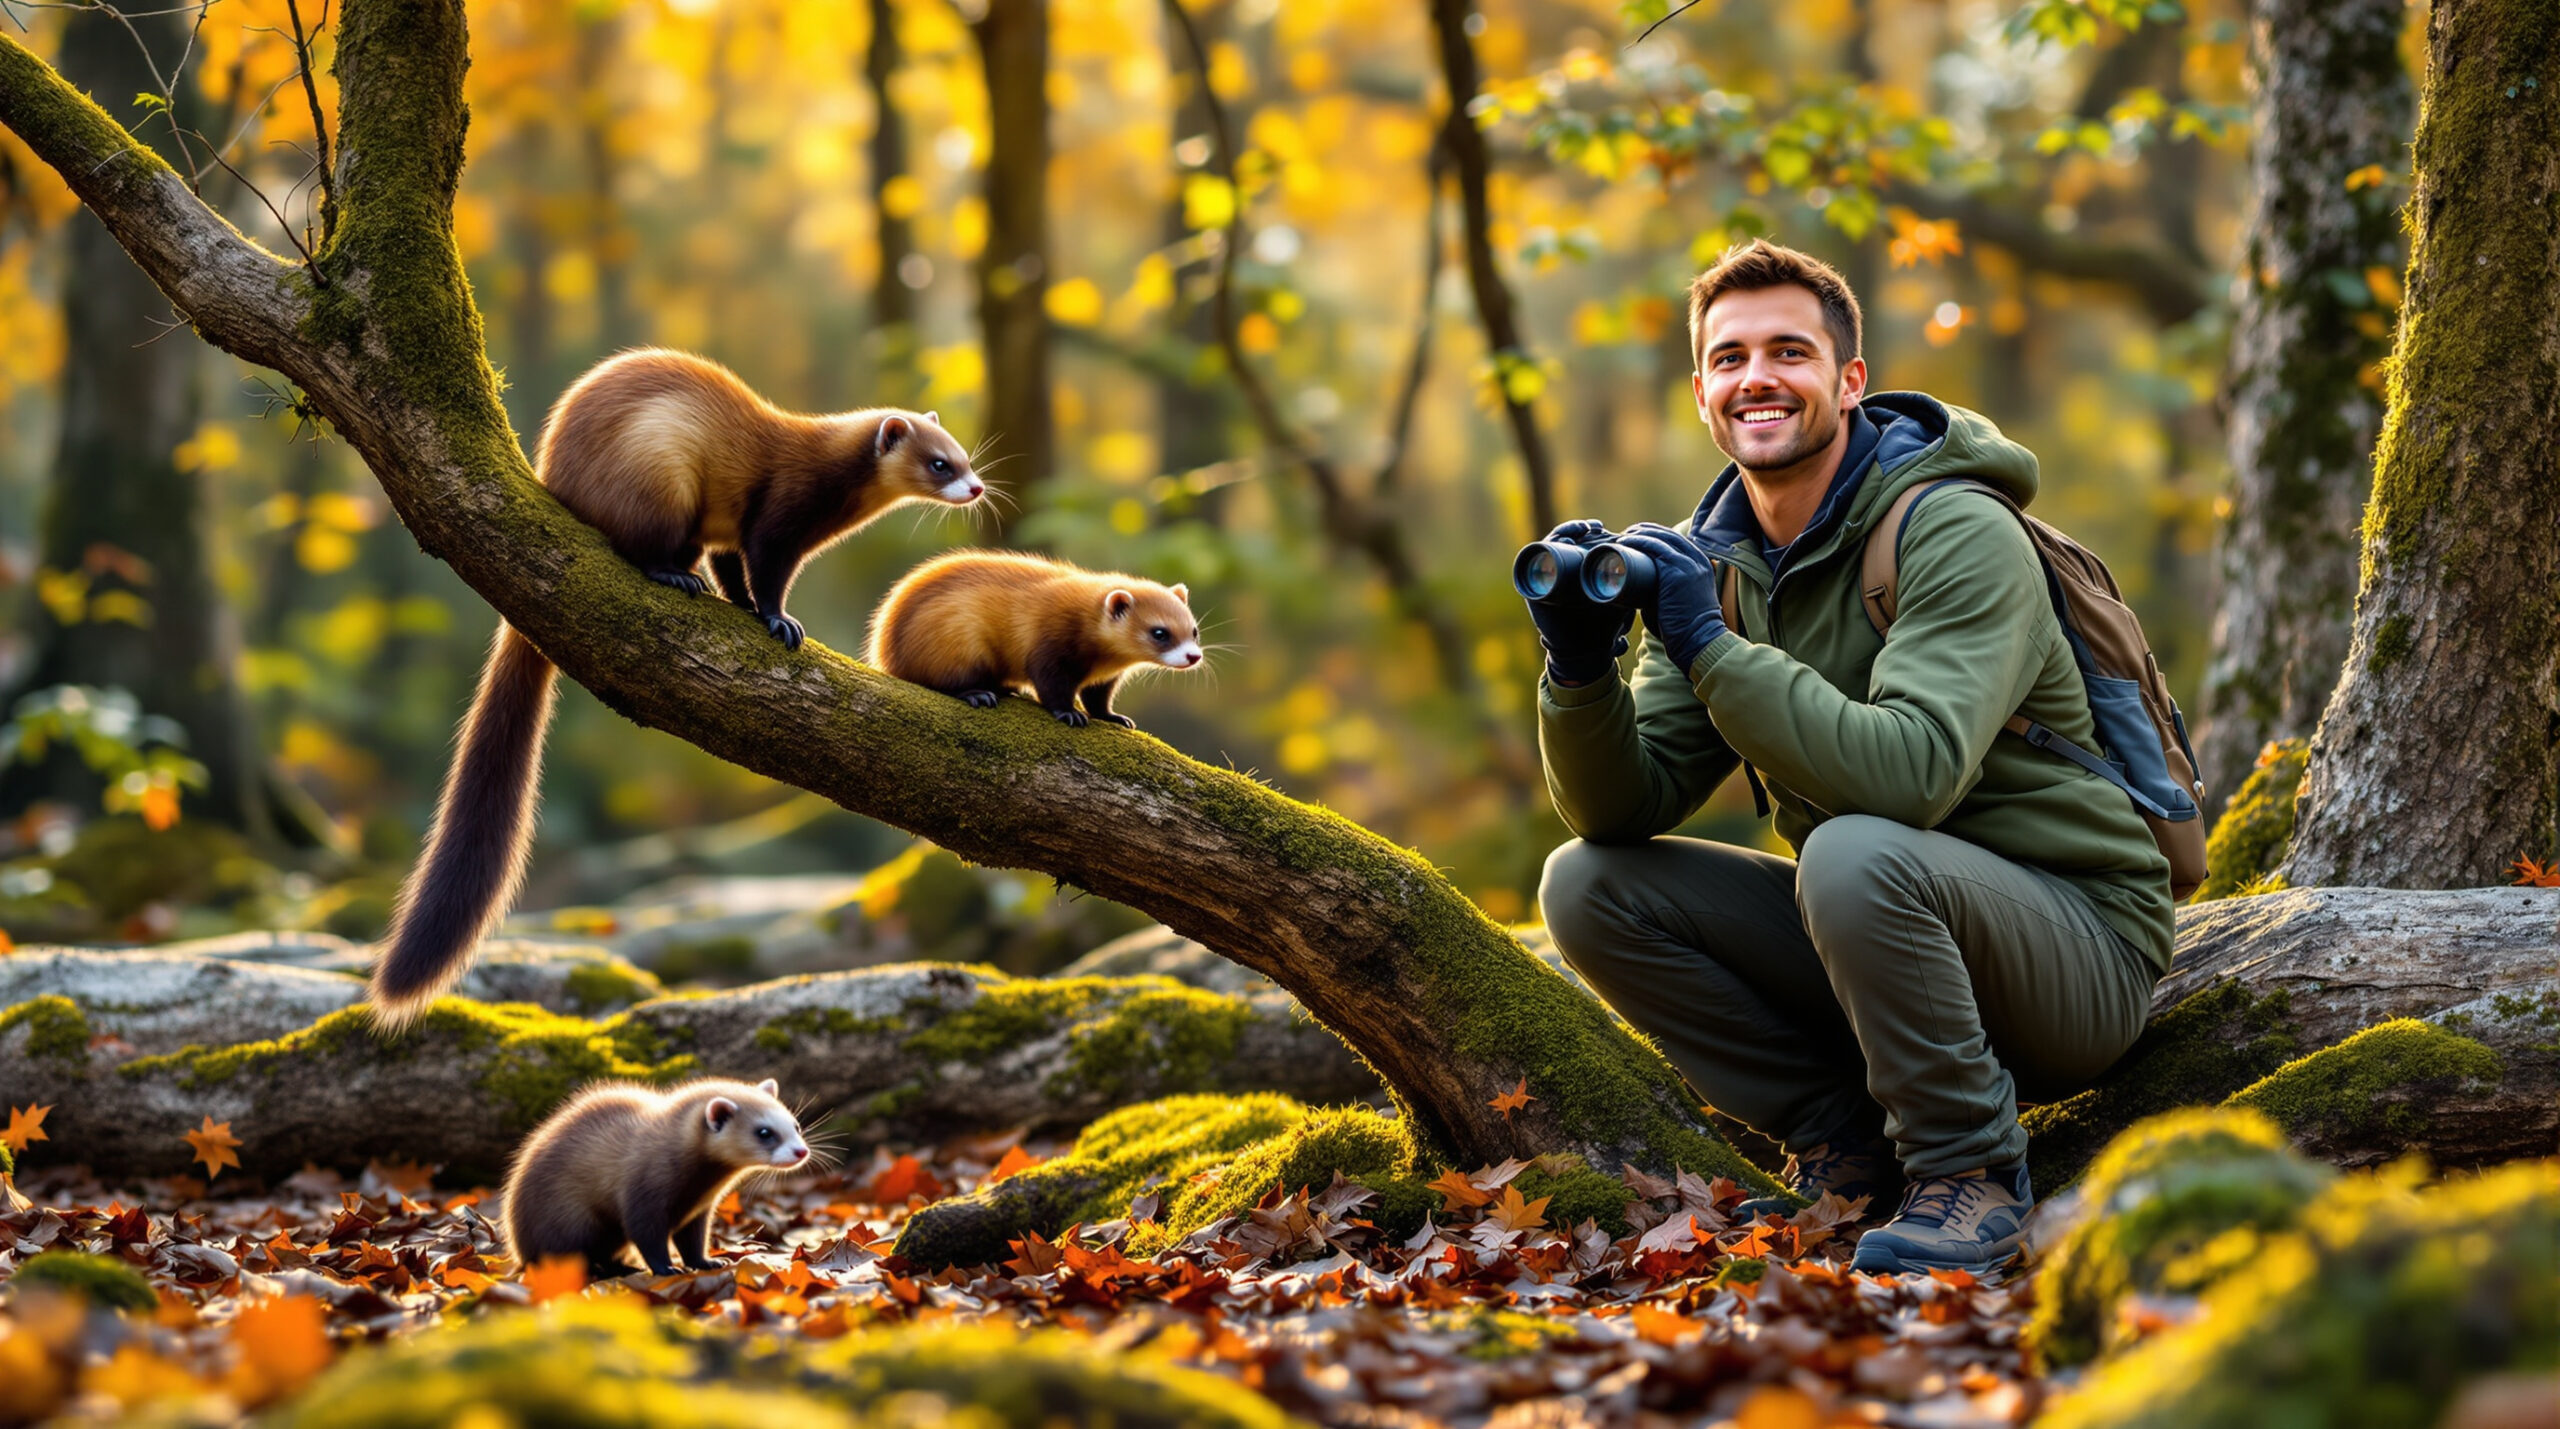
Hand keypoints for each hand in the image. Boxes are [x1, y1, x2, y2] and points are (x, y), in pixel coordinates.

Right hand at [1522, 520, 1632, 684]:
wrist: (1586, 651)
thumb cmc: (1606, 626)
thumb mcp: (1625, 600)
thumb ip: (1644, 590)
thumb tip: (1670, 581)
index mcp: (1583, 570)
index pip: (1584, 542)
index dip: (1593, 532)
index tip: (1604, 528)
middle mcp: (1564, 570)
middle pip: (1569, 540)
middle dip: (1580, 528)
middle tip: (1596, 527)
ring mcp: (1549, 577)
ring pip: (1554, 546)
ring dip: (1566, 532)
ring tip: (1583, 530)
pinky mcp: (1536, 585)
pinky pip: (1537, 561)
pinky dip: (1548, 547)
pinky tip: (1563, 541)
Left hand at [1613, 523, 1727, 674]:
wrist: (1699, 641)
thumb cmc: (1684, 628)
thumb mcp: (1678, 600)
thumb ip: (1662, 590)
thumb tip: (1637, 591)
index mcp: (1700, 563)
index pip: (1675, 540)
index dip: (1654, 535)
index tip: (1635, 538)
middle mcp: (1697, 558)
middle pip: (1666, 534)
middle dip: (1644, 531)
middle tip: (1624, 536)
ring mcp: (1688, 562)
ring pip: (1659, 537)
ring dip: (1638, 534)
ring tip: (1620, 537)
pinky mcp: (1677, 570)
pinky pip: (1654, 547)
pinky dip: (1638, 541)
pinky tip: (1624, 542)